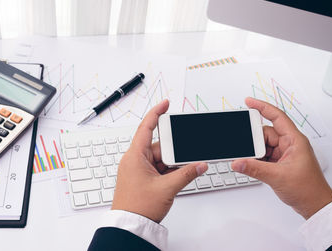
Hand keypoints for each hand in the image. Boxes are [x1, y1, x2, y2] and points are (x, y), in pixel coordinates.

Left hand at [112, 99, 207, 222]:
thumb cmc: (138, 208)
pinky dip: (170, 171)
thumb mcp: (167, 188)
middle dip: (175, 150)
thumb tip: (200, 164)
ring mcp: (139, 170)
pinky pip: (160, 168)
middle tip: (186, 153)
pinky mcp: (144, 178)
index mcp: (135, 156)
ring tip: (184, 169)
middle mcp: (135, 160)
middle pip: (159, 146)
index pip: (146, 127)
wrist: (130, 227)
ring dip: (174, 164)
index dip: (156, 113)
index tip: (165, 103)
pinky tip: (179, 175)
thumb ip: (186, 174)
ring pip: (161, 158)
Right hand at [231, 97, 331, 218]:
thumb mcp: (277, 177)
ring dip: (255, 152)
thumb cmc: (309, 189)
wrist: (315, 206)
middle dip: (254, 140)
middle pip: (266, 133)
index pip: (277, 117)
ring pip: (263, 145)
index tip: (248, 102)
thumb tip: (238, 162)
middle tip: (244, 147)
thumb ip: (255, 168)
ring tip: (248, 159)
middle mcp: (289, 144)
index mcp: (294, 140)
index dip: (262, 107)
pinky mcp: (280, 163)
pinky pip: (264, 155)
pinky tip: (252, 164)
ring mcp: (284, 154)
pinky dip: (257, 159)